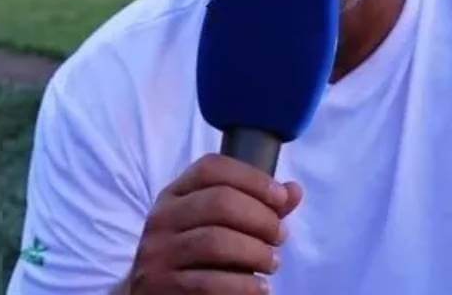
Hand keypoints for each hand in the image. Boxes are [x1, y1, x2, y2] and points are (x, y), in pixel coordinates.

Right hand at [122, 154, 303, 294]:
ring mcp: (158, 253)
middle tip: (279, 237)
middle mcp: (162, 218)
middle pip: (219, 201)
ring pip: (216, 242)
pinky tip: (259, 288)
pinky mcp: (163, 286)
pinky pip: (210, 283)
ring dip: (256, 253)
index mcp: (174, 195)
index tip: (281, 199)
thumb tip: (293, 190)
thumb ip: (256, 209)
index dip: (252, 178)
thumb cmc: (196, 258)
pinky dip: (244, 286)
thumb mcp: (219, 227)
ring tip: (272, 264)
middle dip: (261, 218)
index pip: (211, 168)